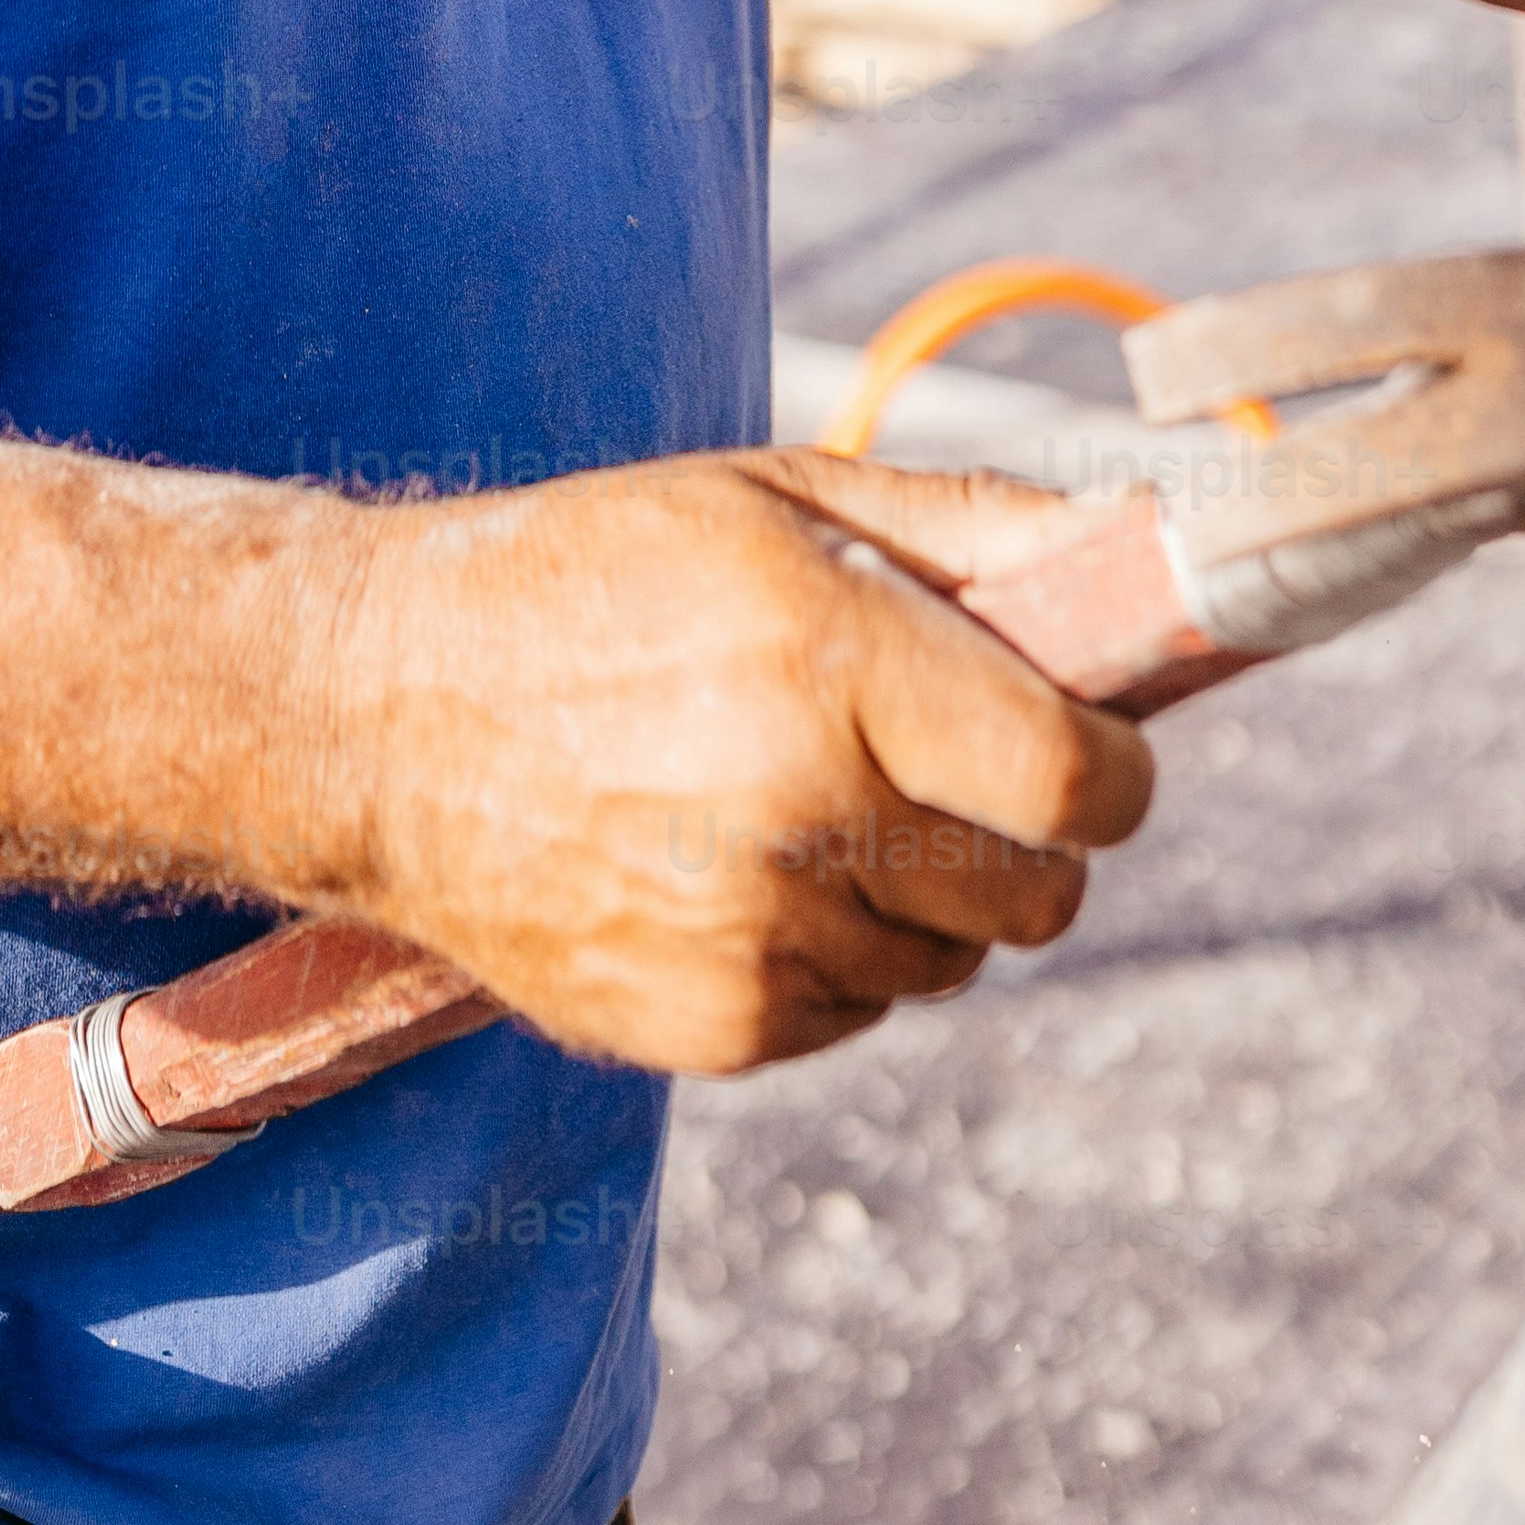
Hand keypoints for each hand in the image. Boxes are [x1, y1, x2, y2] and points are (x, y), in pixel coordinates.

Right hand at [320, 447, 1154, 1074]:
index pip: (1080, 781)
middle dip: (1025, 834)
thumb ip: (971, 526)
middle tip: (940, 765)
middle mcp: (802, 809)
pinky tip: (737, 864)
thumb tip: (1142, 544)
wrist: (382, 716)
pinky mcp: (713, 1029)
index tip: (1089, 742)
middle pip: (1041, 893)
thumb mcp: (776, 495)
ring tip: (802, 799)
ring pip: (950, 961)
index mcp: (833, 657)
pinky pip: (857, 1012)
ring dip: (919, 895)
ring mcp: (755, 938)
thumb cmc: (598, 573)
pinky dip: (833, 951)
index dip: (1113, 767)